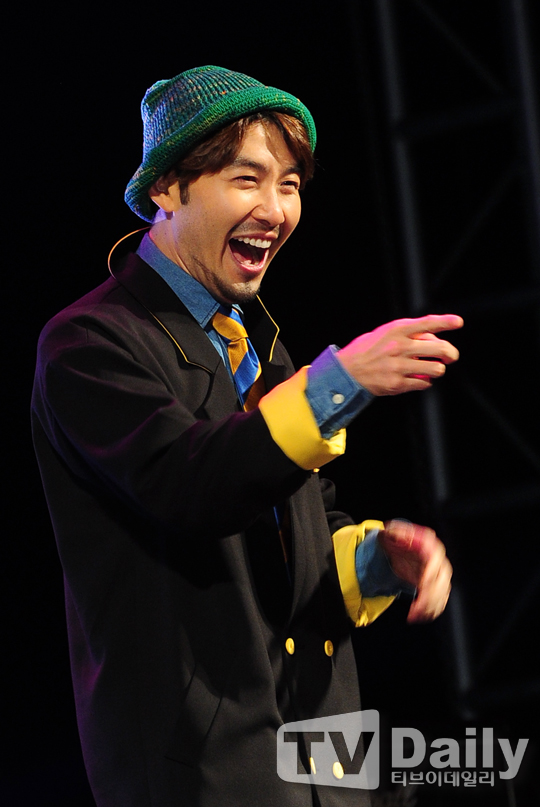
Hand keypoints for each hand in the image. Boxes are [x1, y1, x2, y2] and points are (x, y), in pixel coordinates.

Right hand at [337, 314, 462, 395]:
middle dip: (451, 354)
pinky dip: (425, 382)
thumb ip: (408, 332)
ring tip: (431, 369)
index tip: (458, 322)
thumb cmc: (368, 349)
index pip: (427, 323)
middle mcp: (400, 347)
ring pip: (436, 369)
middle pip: (440, 348)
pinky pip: (424, 384)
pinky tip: (417, 379)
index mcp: (397, 330)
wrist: (346, 371)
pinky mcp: (397, 384)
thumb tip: (433, 338)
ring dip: (437, 369)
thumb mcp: (385, 332)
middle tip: (450, 357)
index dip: (446, 322)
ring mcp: (399, 367)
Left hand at [377, 520, 451, 622]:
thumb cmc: (401, 541)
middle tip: (416, 608)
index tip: (424, 583)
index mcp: (431, 548)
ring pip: (441, 595)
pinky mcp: (438, 587)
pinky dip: (430, 611)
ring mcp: (440, 576)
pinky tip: (417, 616)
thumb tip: (389, 529)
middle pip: (441, 582)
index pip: (435, 560)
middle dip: (429, 597)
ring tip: (413, 615)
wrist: (406, 549)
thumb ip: (393, 532)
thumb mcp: (394, 534)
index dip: (430, 572)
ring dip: (428, 608)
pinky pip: (439, 602)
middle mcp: (439, 563)